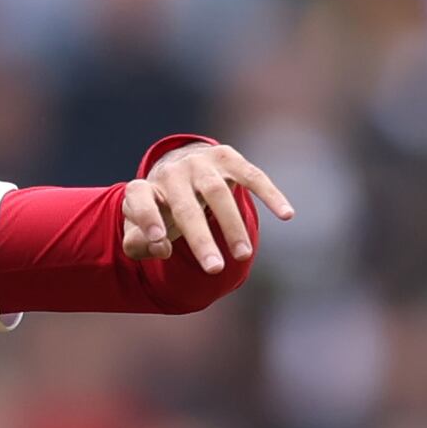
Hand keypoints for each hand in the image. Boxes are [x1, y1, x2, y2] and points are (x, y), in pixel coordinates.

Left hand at [119, 141, 292, 275]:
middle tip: (214, 269)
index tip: (159, 242)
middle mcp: (171, 172)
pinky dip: (269, 194)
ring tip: (243, 256)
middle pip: (185, 206)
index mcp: (144, 189)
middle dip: (200, 239)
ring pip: (217, 193)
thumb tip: (162, 248)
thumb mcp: (141, 229)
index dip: (147, 219)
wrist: (180, 167)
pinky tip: (287, 214)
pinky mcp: (228, 157)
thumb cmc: (161, 210)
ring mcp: (200, 163)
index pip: (139, 200)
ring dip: (232, 226)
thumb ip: (139, 244)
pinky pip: (251, 176)